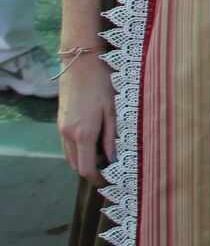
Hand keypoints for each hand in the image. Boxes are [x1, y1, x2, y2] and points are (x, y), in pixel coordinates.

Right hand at [57, 51, 115, 184]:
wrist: (81, 65)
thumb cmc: (102, 85)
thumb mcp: (113, 110)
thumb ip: (111, 137)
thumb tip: (111, 159)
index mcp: (83, 133)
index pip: (85, 167)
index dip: (96, 178)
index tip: (107, 181)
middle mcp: (68, 134)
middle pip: (75, 165)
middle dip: (90, 171)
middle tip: (108, 170)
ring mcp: (61, 128)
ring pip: (69, 156)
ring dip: (82, 161)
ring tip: (102, 158)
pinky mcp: (60, 122)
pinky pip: (66, 145)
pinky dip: (77, 151)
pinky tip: (91, 144)